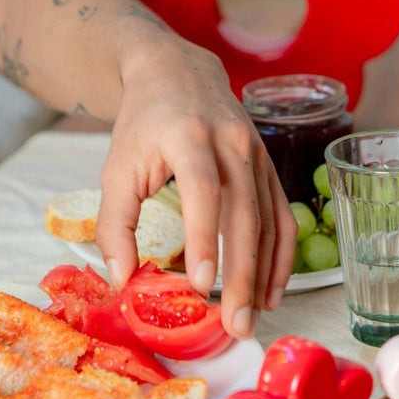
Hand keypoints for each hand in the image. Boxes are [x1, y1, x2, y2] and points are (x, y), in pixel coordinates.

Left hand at [94, 37, 296, 339]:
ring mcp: (258, 154)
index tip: (201, 283)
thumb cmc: (143, 124)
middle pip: (245, 214)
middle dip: (242, 274)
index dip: (204, 237)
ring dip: (264, 274)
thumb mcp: (116, 167)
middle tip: (237, 323)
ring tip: (254, 317)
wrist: (179, 74)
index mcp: (189, 137)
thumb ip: (114, 223)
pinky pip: (283, 216)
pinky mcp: (269, 167)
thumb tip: (123, 279)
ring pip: (270, 221)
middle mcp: (233, 143)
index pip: (203, 190)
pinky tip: (272, 289)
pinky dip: (281, 256)